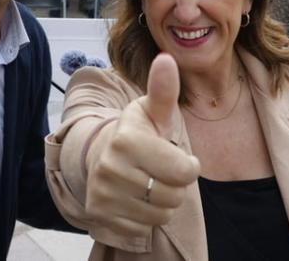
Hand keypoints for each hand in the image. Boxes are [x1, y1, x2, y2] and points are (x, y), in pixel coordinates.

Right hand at [84, 54, 199, 238]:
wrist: (99, 155)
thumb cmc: (137, 134)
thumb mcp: (153, 112)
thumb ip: (164, 90)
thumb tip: (167, 59)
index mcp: (127, 140)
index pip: (184, 172)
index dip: (189, 166)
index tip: (179, 156)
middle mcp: (110, 168)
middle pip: (173, 196)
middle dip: (174, 185)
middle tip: (159, 170)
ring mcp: (102, 194)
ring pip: (160, 215)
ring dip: (161, 203)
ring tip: (147, 183)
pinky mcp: (100, 216)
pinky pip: (142, 229)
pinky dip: (143, 218)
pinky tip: (134, 199)